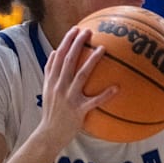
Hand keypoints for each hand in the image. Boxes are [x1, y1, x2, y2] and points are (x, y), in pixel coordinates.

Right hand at [39, 27, 117, 147]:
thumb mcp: (46, 89)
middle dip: (78, 44)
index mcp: (52, 80)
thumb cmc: (51, 111)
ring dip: (92, 61)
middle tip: (88, 31)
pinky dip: (105, 94)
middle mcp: (59, 86)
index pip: (59, 56)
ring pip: (81, 75)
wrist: (49, 134)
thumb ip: (49, 71)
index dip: (67, 41)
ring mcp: (69, 98)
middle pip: (69, 60)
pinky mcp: (78, 110)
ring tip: (103, 49)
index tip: (76, 29)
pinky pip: (94, 101)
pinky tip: (117, 87)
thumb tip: (54, 52)